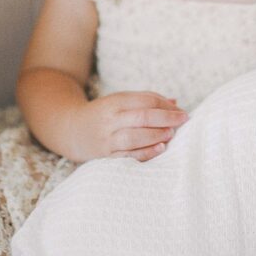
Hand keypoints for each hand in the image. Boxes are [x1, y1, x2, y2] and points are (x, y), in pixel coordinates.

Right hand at [65, 91, 188, 162]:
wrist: (71, 130)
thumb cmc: (104, 114)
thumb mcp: (120, 101)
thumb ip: (146, 100)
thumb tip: (174, 103)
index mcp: (115, 102)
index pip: (145, 100)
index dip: (165, 105)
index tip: (180, 110)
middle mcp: (111, 119)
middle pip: (142, 117)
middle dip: (166, 118)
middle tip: (183, 119)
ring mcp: (107, 138)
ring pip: (134, 137)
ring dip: (156, 135)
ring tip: (172, 134)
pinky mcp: (106, 155)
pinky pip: (128, 155)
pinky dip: (145, 153)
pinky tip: (160, 149)